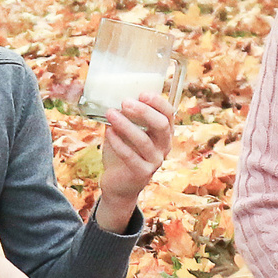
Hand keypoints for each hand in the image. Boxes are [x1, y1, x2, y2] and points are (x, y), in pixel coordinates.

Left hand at [94, 92, 173, 231]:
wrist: (118, 184)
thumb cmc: (123, 152)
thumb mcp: (126, 131)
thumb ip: (125, 116)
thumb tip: (112, 94)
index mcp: (164, 133)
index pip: (169, 113)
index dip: (158, 102)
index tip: (141, 93)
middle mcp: (164, 146)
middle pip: (161, 125)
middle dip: (143, 111)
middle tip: (124, 102)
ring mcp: (155, 161)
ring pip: (144, 140)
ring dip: (126, 125)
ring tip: (110, 113)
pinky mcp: (142, 173)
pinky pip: (130, 156)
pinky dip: (118, 143)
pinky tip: (108, 132)